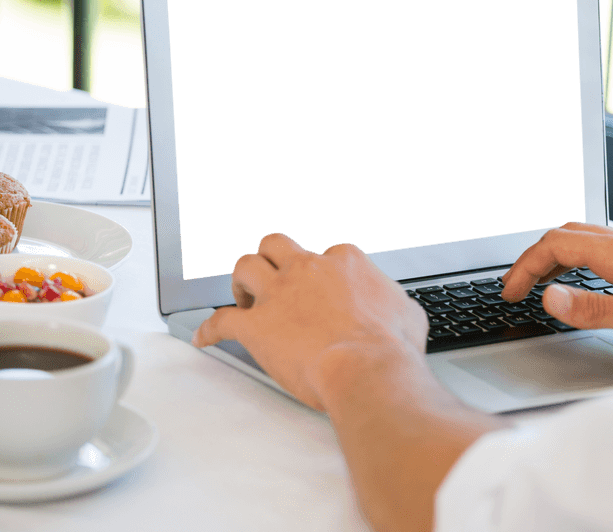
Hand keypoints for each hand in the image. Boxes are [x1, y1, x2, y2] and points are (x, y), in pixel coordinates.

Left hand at [192, 233, 428, 409]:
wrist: (366, 368)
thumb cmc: (389, 345)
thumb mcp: (408, 313)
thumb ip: (395, 302)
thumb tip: (400, 310)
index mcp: (343, 262)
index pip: (326, 255)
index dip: (322, 273)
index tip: (322, 288)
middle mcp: (306, 270)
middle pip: (276, 245)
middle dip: (272, 258)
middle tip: (273, 278)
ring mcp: (278, 295)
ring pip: (245, 266)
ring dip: (241, 281)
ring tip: (243, 297)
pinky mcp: (256, 326)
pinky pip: (222, 321)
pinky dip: (210, 329)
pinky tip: (204, 337)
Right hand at [501, 222, 612, 348]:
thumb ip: (595, 308)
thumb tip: (548, 298)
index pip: (554, 245)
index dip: (524, 266)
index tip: (508, 292)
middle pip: (566, 235)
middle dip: (533, 257)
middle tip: (516, 286)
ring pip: (586, 239)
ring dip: (556, 255)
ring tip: (543, 281)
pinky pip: (606, 248)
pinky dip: (581, 260)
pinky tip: (591, 281)